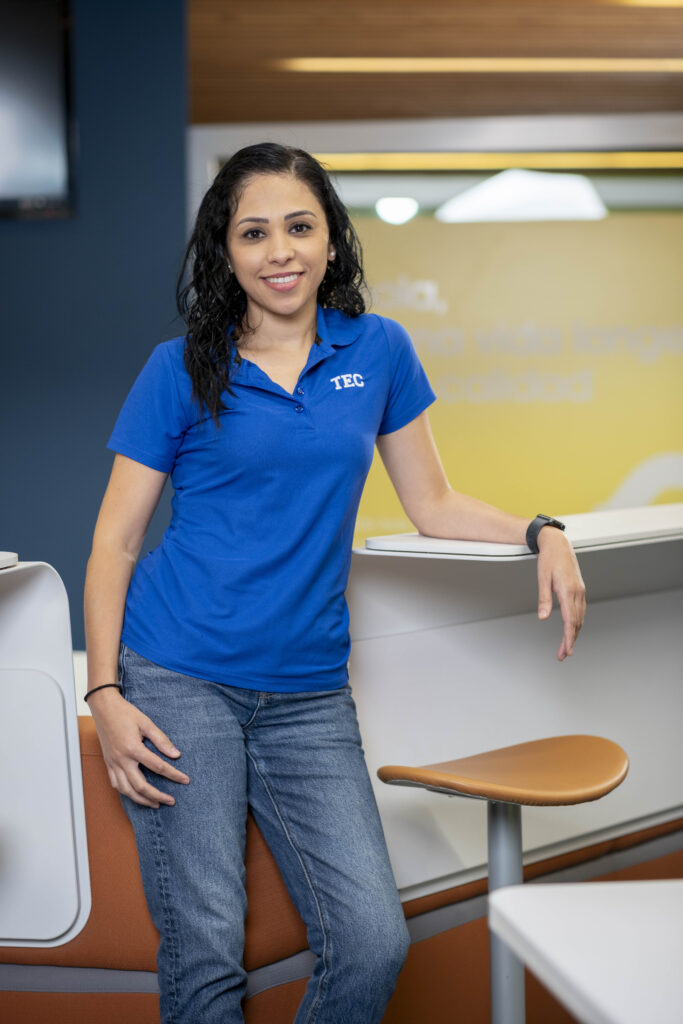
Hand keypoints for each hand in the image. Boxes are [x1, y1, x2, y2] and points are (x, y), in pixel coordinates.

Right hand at [88, 688, 189, 806]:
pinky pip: (116, 784)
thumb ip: (161, 740)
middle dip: (157, 796)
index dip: (173, 775)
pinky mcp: (108, 764)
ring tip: (155, 803)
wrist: (104, 708)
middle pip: (141, 786)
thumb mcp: (146, 723)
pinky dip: (127, 793)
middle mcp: (121, 759)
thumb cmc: (125, 713)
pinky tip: (136, 795)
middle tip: (171, 801)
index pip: (158, 767)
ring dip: (142, 800)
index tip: (185, 780)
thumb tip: (176, 755)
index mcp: (133, 748)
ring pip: (127, 790)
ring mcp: (113, 763)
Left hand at [536, 527, 585, 660]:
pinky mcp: (579, 590)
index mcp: (568, 591)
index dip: (569, 638)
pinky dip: (576, 623)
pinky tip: (572, 630)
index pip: (570, 620)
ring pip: (580, 618)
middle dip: (570, 641)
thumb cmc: (549, 560)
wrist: (559, 544)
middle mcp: (577, 593)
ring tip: (566, 647)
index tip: (567, 651)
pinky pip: (580, 611)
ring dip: (574, 634)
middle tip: (563, 655)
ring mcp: (580, 592)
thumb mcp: (542, 578)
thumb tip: (543, 618)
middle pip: (576, 623)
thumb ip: (544, 599)